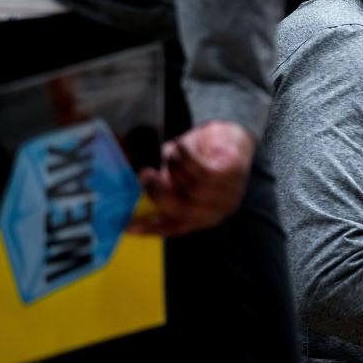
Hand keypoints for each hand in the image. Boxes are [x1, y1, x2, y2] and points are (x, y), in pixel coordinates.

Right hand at [129, 120, 254, 236]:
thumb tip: (138, 194)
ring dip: (175, 168)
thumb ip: (164, 187)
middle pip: (185, 211)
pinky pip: (203, 170)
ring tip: (171, 153)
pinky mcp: (233, 173)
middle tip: (145, 175)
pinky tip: (181, 145)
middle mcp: (218, 210)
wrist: (230, 135)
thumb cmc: (201, 159)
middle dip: (160, 194)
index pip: (177, 228)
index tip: (129, 226)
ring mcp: (229, 193)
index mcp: (204, 216)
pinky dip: (187, 157)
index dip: (153, 228)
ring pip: (193, 188)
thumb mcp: (178, 176)